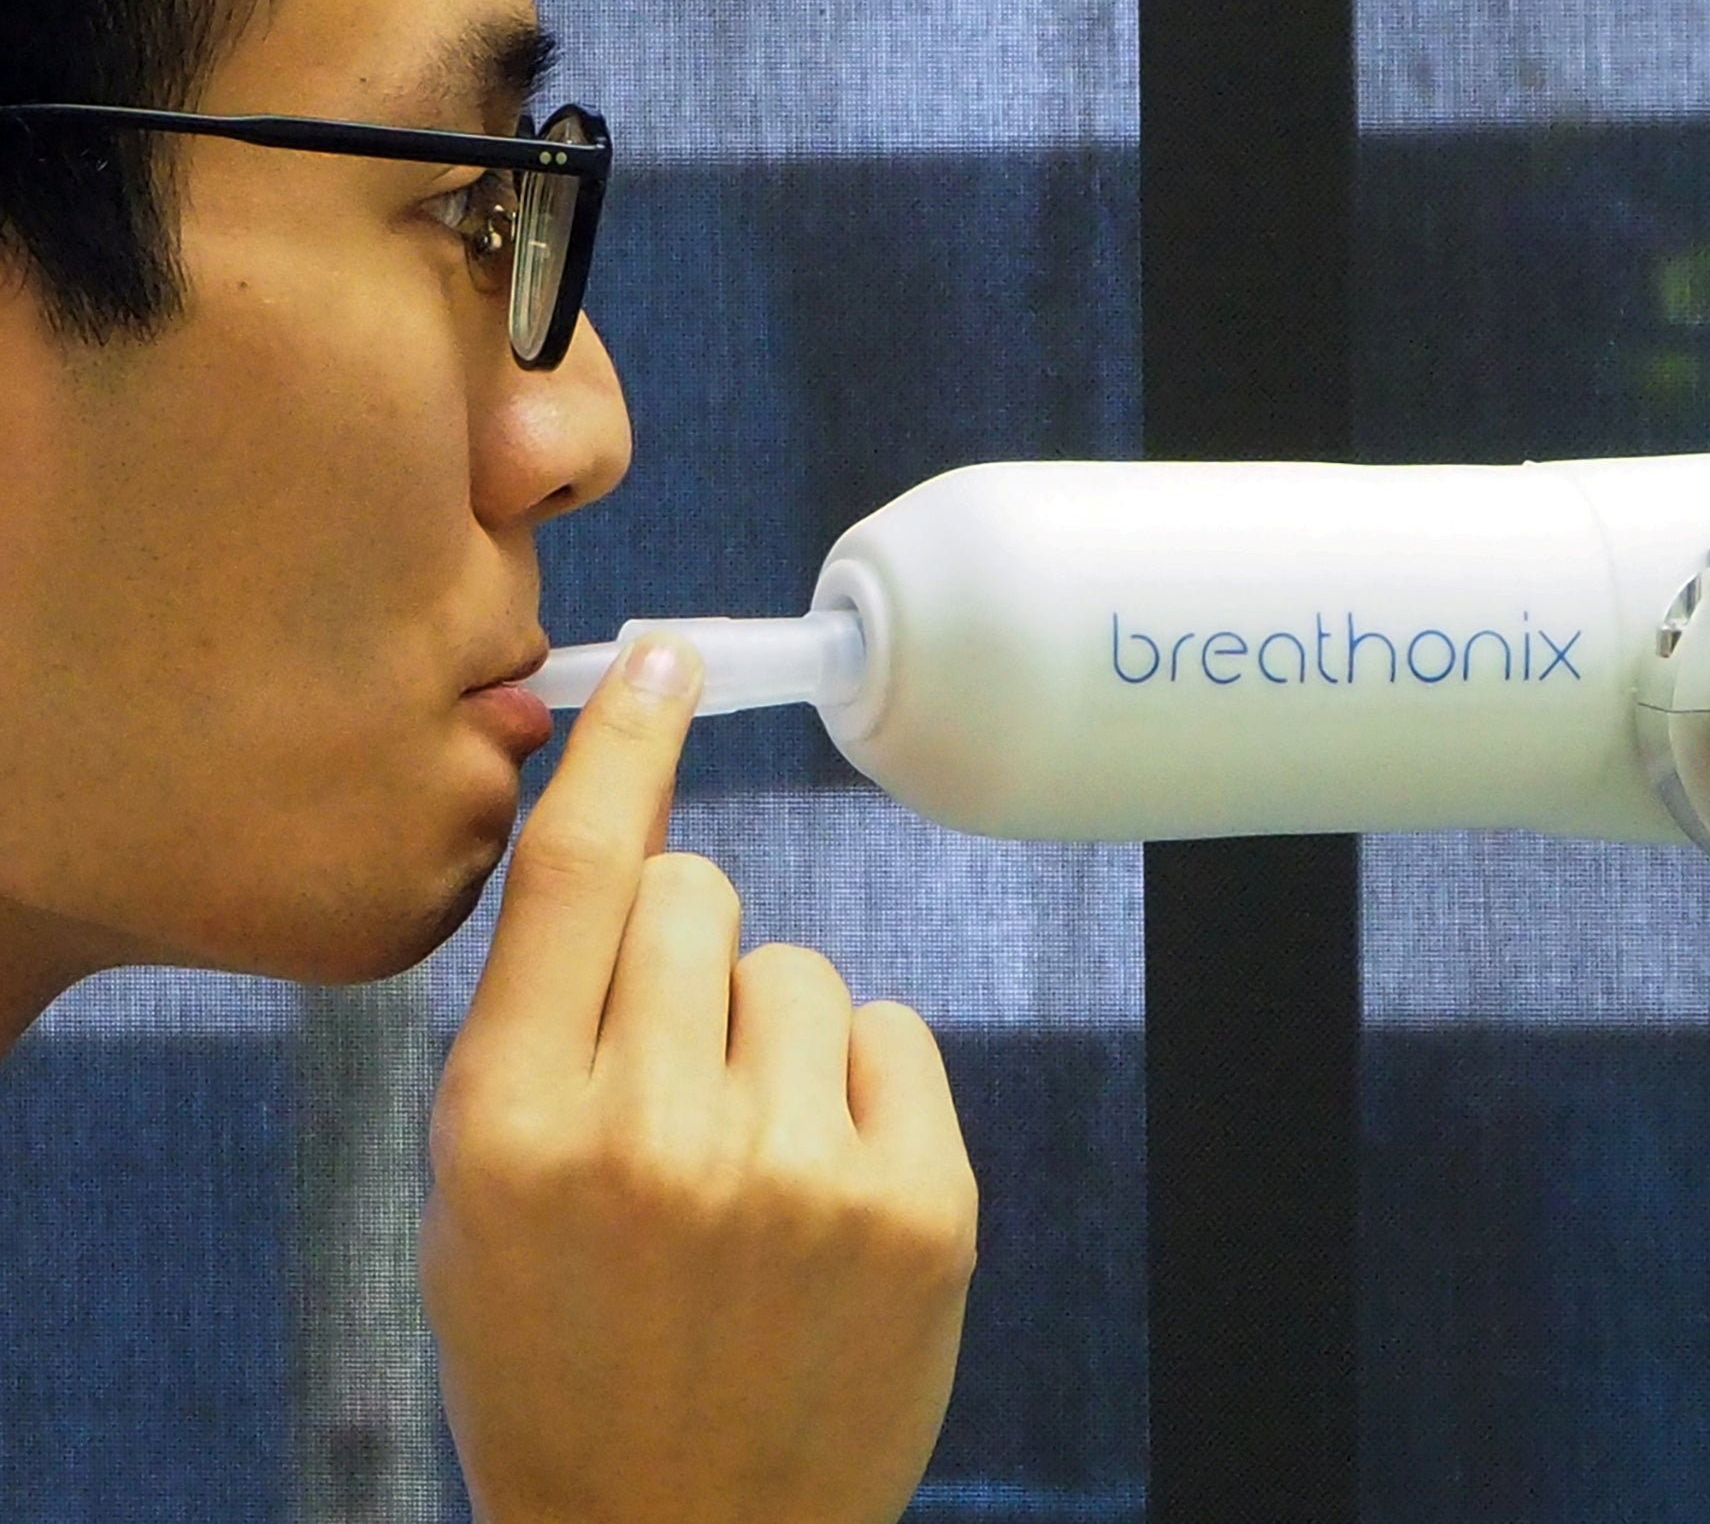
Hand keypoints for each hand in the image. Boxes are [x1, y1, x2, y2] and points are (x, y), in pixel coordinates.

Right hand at [421, 634, 978, 1523]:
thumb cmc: (565, 1357)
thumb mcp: (479, 1198)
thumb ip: (536, 1017)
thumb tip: (621, 822)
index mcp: (507, 1129)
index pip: (576, 872)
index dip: (623, 745)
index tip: (662, 661)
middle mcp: (650, 1135)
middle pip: (700, 895)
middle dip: (686, 956)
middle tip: (674, 1077)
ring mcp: (797, 1170)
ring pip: (806, 967)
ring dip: (775, 1037)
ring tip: (748, 1169)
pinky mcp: (921, 1204)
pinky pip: (897, 1036)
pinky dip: (863, 1089)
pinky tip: (825, 1193)